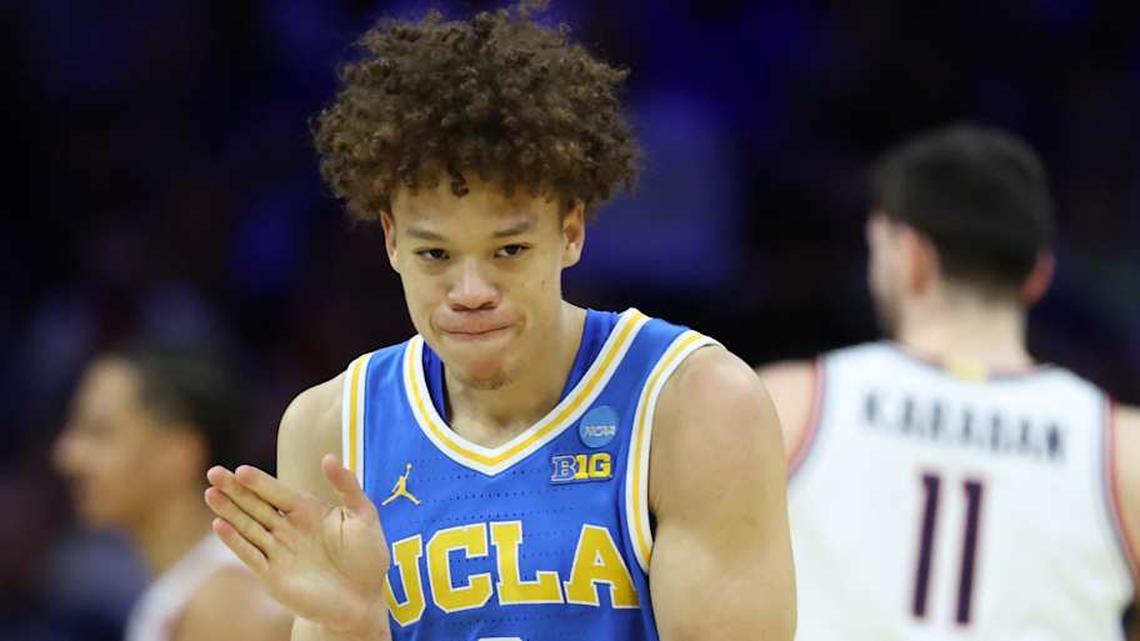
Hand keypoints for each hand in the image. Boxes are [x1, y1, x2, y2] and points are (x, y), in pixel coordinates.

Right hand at [205, 454, 390, 638]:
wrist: (364, 599)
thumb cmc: (367, 556)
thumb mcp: (363, 515)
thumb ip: (347, 486)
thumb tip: (327, 457)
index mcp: (308, 512)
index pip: (278, 493)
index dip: (261, 482)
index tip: (242, 470)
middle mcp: (289, 530)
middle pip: (256, 505)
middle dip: (235, 490)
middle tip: (213, 472)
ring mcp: (279, 552)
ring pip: (248, 527)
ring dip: (228, 511)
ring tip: (210, 493)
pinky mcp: (273, 576)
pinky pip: (251, 555)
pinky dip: (235, 541)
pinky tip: (219, 525)